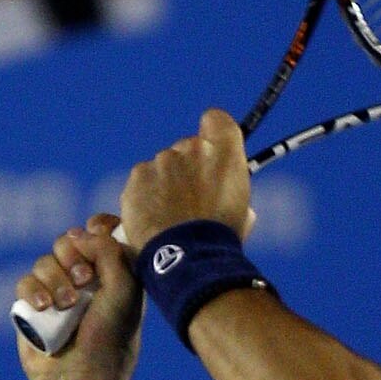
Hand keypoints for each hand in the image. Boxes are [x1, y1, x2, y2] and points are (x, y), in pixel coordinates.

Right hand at [14, 214, 141, 379]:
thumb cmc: (111, 340)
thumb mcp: (125, 293)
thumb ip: (111, 252)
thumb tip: (81, 233)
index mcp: (115, 275)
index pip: (103, 234)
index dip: (98, 227)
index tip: (96, 230)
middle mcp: (87, 281)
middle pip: (69, 241)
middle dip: (73, 254)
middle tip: (85, 280)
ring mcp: (59, 292)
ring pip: (45, 260)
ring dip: (55, 277)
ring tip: (67, 304)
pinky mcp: (34, 307)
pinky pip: (25, 282)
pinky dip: (33, 290)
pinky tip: (45, 308)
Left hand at [120, 108, 254, 253]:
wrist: (188, 259)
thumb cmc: (220, 241)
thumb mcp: (242, 215)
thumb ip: (233, 192)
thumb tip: (228, 197)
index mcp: (225, 153)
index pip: (217, 120)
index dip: (213, 134)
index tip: (212, 153)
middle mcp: (193, 148)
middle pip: (187, 149)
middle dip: (187, 170)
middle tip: (190, 202)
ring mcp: (162, 161)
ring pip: (163, 167)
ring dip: (165, 185)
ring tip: (170, 218)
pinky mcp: (138, 176)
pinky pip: (142, 182)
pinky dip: (145, 197)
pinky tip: (153, 220)